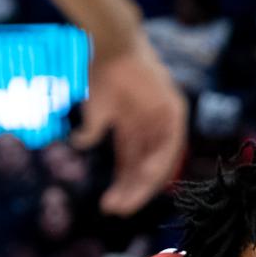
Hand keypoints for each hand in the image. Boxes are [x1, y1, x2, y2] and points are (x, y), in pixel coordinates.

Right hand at [75, 40, 186, 215]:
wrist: (111, 46)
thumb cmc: (101, 74)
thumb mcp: (96, 111)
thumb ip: (93, 130)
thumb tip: (81, 142)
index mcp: (134, 130)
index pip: (131, 165)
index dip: (122, 186)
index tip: (110, 206)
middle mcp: (152, 128)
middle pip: (144, 168)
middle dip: (131, 191)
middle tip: (116, 210)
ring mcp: (165, 120)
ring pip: (157, 161)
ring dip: (142, 183)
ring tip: (126, 202)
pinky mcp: (175, 110)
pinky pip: (171, 144)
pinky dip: (159, 161)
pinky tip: (145, 178)